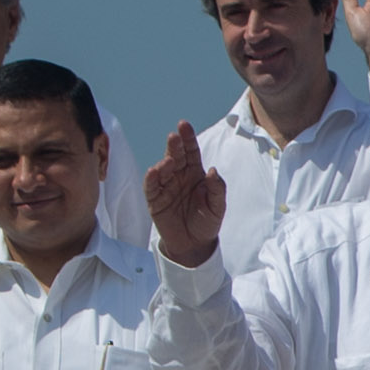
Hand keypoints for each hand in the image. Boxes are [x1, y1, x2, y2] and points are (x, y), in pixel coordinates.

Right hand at [141, 122, 225, 263]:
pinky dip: (151, 179)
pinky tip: (153, 172)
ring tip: (169, 163)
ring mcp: (165, 186)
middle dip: (174, 145)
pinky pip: (151, 186)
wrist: (194, 244)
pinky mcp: (155, 199)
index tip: (184, 125)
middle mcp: (179, 175)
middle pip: (175, 156)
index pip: (191, 151)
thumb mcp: (218, 206)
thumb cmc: (207, 221)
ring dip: (164, 163)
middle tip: (174, 136)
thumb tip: (212, 171)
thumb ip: (217, 189)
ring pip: (162, 169)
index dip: (188, 138)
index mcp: (195, 172)